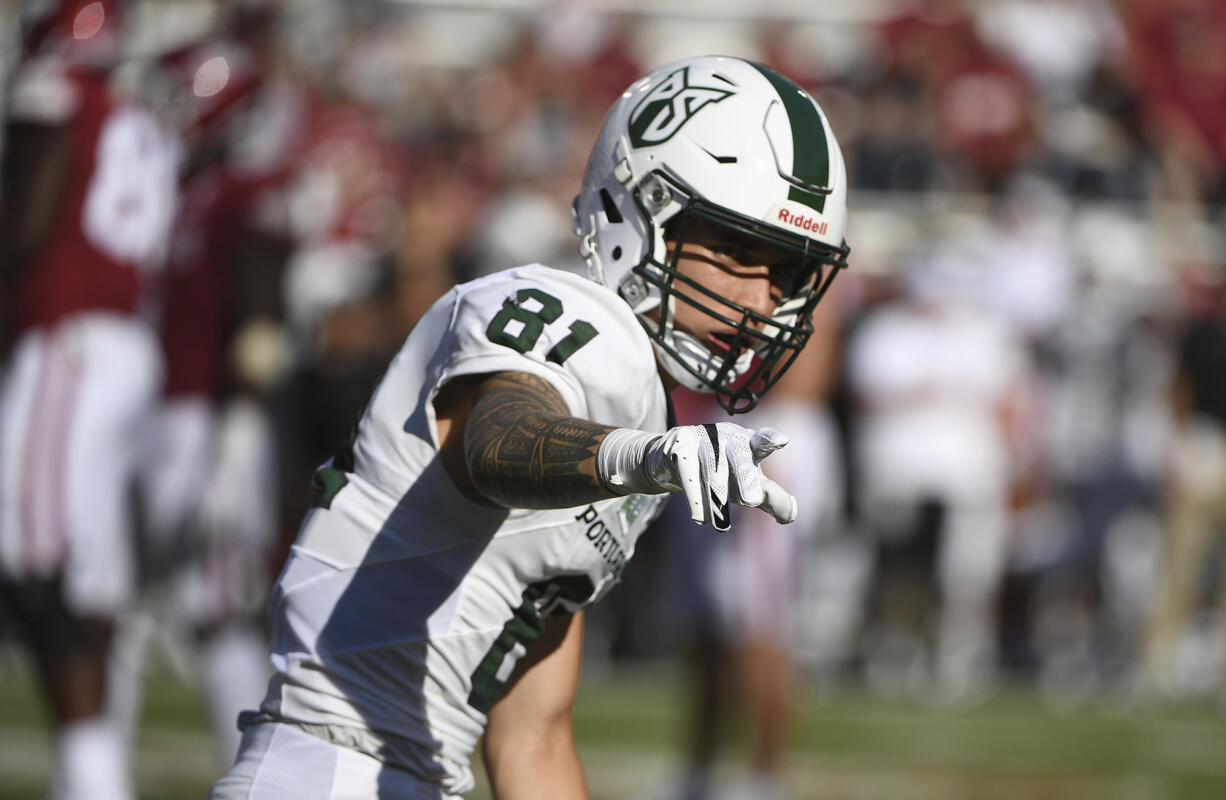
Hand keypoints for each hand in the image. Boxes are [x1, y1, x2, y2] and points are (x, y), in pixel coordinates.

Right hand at [598, 423, 796, 530]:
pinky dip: (694, 497)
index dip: (770, 439)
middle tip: (752, 501)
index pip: (762, 440)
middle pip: (739, 455)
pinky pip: (687, 472)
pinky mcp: (679, 446)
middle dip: (745, 476)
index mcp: (749, 443)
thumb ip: (771, 497)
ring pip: (712, 468)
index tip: (782, 441)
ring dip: (717, 497)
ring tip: (721, 527)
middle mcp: (727, 436)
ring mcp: (702, 437)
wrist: (671, 460)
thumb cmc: (722, 471)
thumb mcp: (748, 483)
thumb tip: (791, 514)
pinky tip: (700, 519)